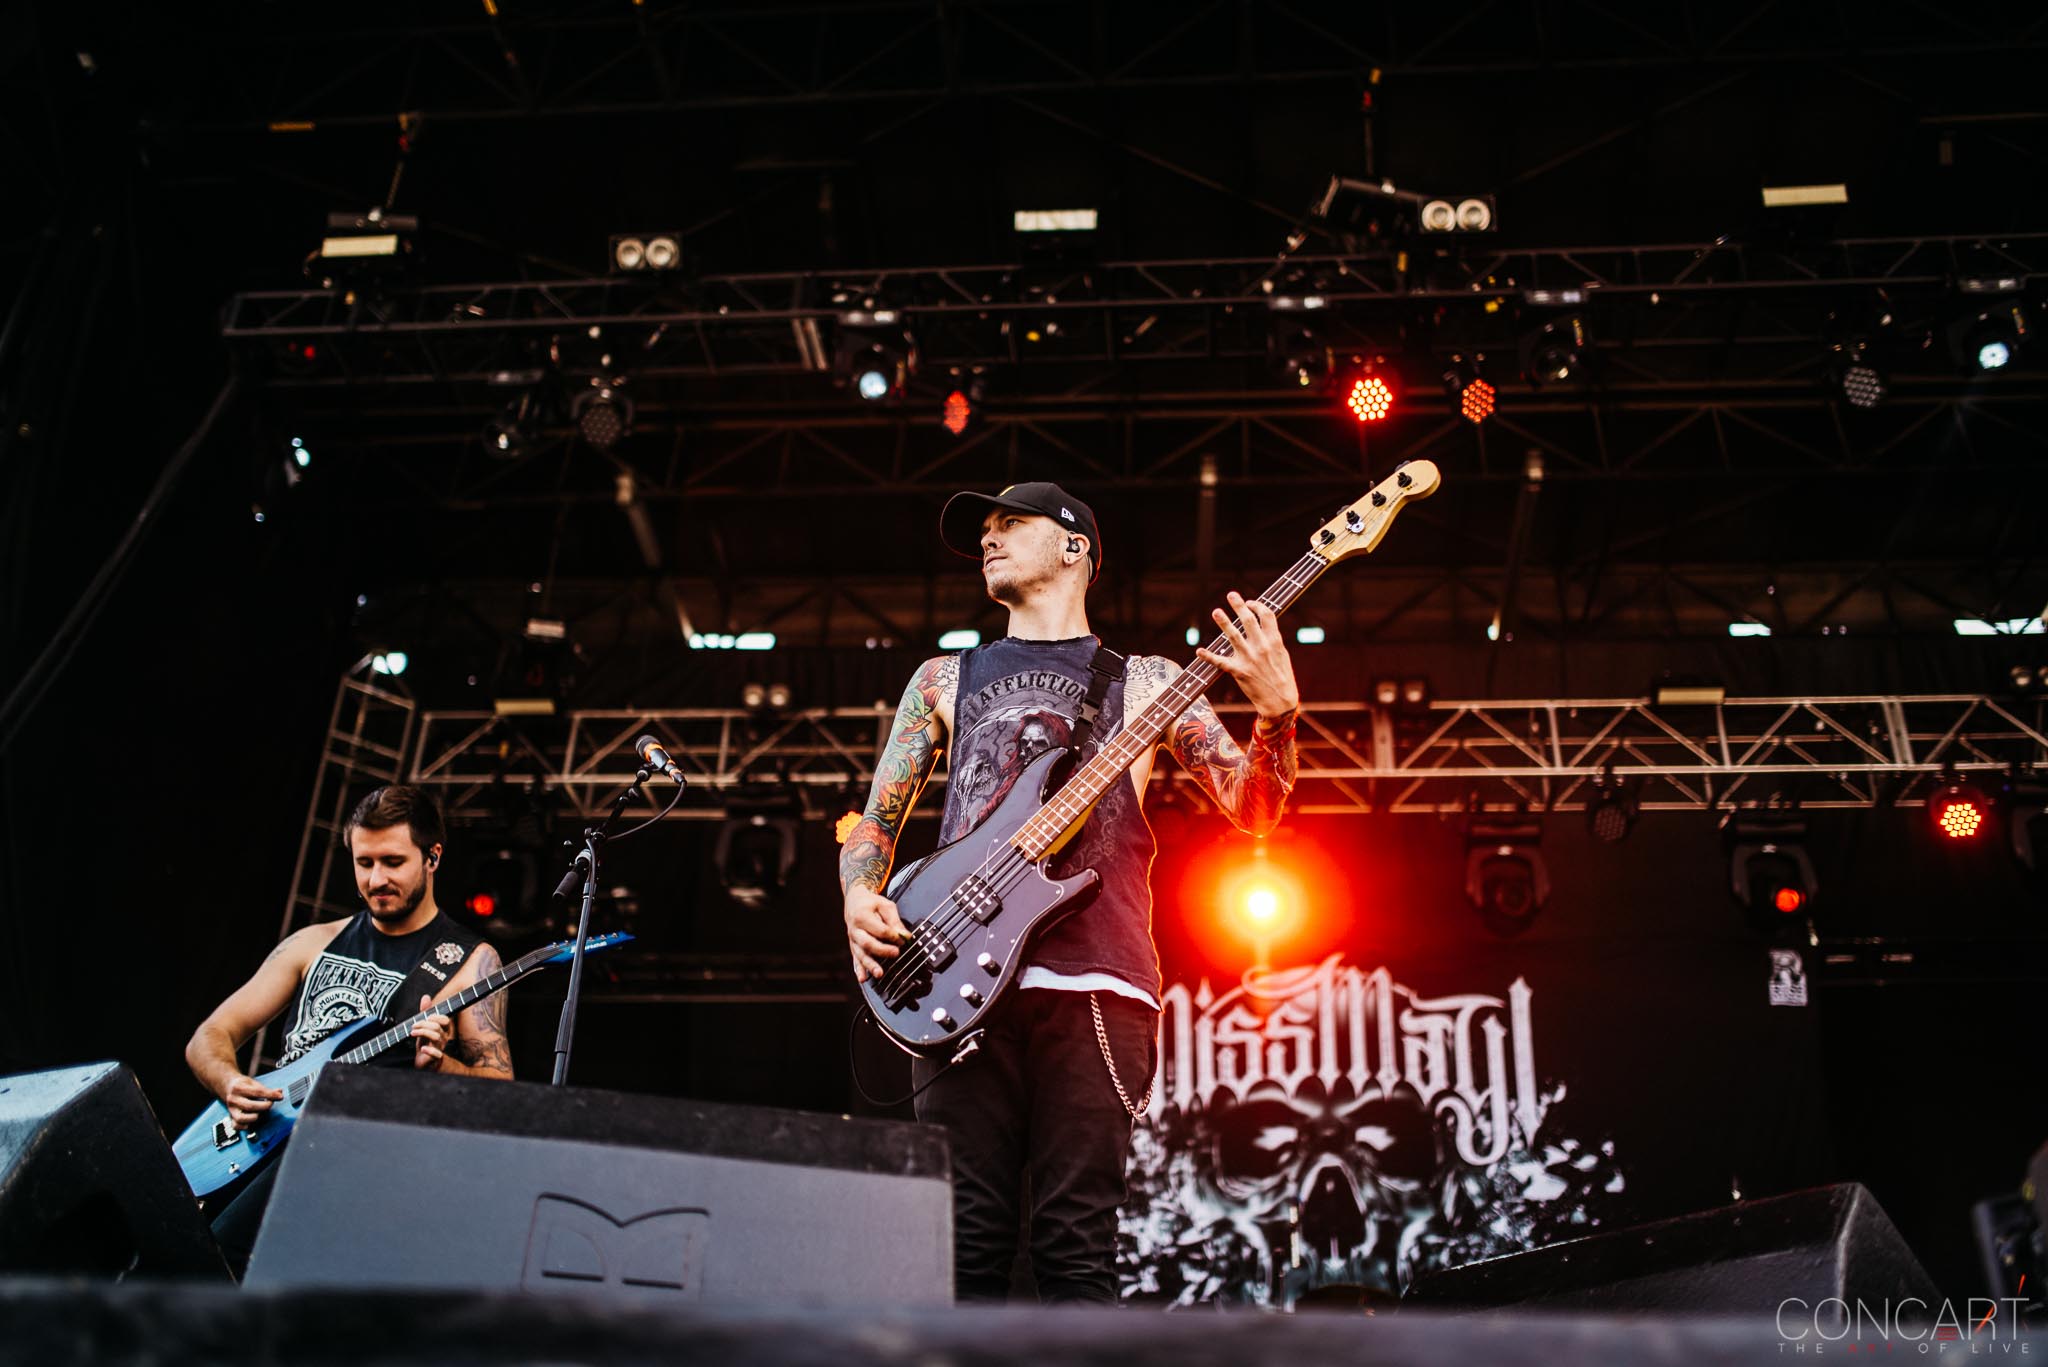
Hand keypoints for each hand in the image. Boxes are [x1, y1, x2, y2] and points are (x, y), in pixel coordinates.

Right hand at [223, 1074, 283, 1129]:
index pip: (257, 1092)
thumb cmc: (243, 1086)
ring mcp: (231, 1109)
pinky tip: (252, 1121)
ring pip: (242, 1118)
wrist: (229, 1087)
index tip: (280, 1097)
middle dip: (264, 1106)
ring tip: (261, 1112)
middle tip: (270, 1103)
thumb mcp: (254, 1083)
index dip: (271, 1095)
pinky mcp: (231, 1117)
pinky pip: (236, 1126)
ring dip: (255, 1116)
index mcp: (239, 1088)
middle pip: (250, 1106)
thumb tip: (279, 1092)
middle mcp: (233, 1099)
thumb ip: (266, 1090)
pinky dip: (245, 1126)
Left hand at [411, 994, 453, 1069]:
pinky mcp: (436, 1059)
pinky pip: (437, 1054)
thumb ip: (425, 1013)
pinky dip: (429, 1050)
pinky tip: (423, 1049)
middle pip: (438, 1027)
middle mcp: (443, 1038)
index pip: (445, 1020)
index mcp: (442, 1030)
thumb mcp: (424, 1027)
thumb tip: (426, 997)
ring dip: (423, 1033)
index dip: (435, 1017)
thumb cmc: (425, 1044)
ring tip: (412, 1033)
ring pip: (436, 1037)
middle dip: (424, 1024)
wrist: (425, 1063)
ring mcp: (440, 1048)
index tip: (425, 1018)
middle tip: (413, 1026)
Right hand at [843, 886, 909, 982]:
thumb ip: (895, 921)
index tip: (903, 939)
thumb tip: (904, 936)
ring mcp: (853, 940)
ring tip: (879, 974)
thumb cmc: (871, 903)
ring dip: (870, 965)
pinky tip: (863, 978)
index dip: (893, 936)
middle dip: (882, 950)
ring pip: (861, 954)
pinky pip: (855, 959)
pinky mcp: (853, 946)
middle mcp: (855, 930)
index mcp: (862, 916)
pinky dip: (859, 970)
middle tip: (896, 953)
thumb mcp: (885, 905)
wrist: (854, 901)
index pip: (880, 930)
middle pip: (868, 943)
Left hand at [1196, 591, 1300, 720]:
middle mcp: (1261, 647)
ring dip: (1223, 622)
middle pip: (1248, 620)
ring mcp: (1249, 658)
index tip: (1249, 602)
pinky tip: (1199, 651)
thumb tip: (1264, 624)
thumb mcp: (1282, 654)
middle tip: (1231, 595)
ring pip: (1233, 636)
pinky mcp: (1239, 671)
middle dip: (1239, 606)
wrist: (1280, 701)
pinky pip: (1220, 662)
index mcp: (1274, 641)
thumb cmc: (1282, 676)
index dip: (1257, 605)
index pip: (1266, 615)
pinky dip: (1208, 656)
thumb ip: (1272, 638)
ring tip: (1216, 612)